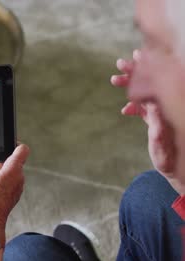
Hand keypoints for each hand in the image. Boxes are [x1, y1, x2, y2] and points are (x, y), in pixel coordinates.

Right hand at [0, 145, 29, 243]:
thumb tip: (1, 163)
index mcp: (14, 169)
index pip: (23, 150)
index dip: (16, 145)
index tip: (9, 145)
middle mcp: (20, 177)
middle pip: (14, 162)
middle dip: (0, 163)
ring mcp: (19, 187)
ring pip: (11, 173)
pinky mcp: (15, 194)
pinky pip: (10, 182)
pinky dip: (1, 181)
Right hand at [111, 50, 175, 176]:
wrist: (177, 170)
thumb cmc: (170, 162)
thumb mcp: (162, 150)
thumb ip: (158, 133)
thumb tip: (153, 114)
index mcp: (169, 110)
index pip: (158, 84)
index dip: (147, 70)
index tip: (135, 59)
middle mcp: (167, 108)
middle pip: (152, 83)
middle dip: (135, 72)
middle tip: (119, 64)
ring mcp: (162, 112)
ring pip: (147, 92)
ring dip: (132, 85)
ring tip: (114, 79)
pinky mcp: (157, 119)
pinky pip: (145, 106)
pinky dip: (134, 105)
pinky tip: (125, 111)